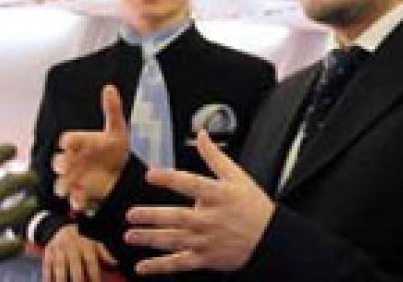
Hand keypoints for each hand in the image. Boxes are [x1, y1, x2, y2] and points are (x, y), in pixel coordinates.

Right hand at [42, 225, 116, 281]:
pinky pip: (47, 266)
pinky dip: (48, 276)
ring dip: (62, 279)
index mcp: (85, 247)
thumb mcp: (94, 244)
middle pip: (75, 267)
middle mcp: (72, 248)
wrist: (60, 229)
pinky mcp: (48, 254)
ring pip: (60, 267)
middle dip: (78, 279)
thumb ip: (105, 254)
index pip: (91, 263)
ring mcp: (59, 251)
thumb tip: (115, 263)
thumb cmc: (81, 241)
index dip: (94, 276)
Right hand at [52, 85, 128, 210]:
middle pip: (60, 161)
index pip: (68, 140)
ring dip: (63, 186)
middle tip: (67, 168)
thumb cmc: (115, 147)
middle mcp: (72, 159)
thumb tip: (109, 87)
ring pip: (62, 181)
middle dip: (62, 165)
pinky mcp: (79, 191)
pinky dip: (75, 201)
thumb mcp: (117, 129)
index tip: (71, 145)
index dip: (69, 143)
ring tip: (67, 190)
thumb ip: (112, 110)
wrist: (122, 172)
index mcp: (79, 142)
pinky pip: (72, 197)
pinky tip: (80, 204)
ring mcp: (74, 176)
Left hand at [124, 130, 274, 274]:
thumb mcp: (237, 177)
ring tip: (130, 236)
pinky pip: (180, 263)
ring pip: (175, 241)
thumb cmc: (253, 207)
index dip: (170, 179)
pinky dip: (161, 266)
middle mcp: (210, 219)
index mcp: (218, 196)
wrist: (271, 240)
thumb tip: (201, 134)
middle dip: (154, 216)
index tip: (151, 174)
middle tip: (131, 214)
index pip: (191, 185)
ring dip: (151, 239)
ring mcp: (207, 241)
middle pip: (178, 217)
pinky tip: (143, 267)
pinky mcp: (206, 258)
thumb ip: (214, 156)